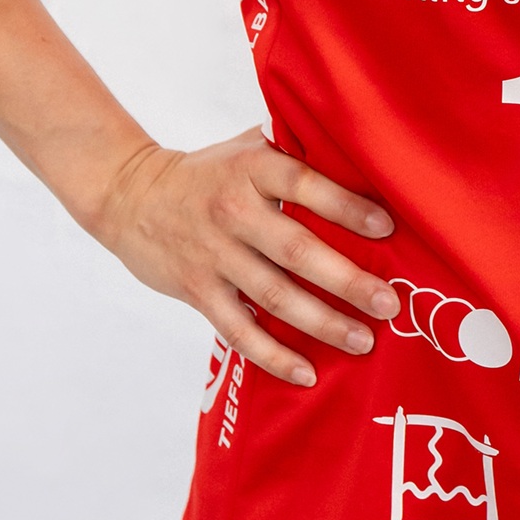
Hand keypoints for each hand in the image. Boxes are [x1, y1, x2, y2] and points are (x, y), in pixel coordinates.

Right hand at [96, 128, 398, 386]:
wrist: (131, 196)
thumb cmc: (208, 172)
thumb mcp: (247, 147)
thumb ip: (295, 151)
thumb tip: (359, 154)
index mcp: (253, 169)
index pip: (305, 185)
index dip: (346, 207)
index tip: (387, 229)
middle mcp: (234, 211)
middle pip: (297, 249)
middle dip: (347, 280)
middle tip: (388, 303)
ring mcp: (214, 254)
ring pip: (274, 295)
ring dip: (322, 322)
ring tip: (362, 340)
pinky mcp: (197, 290)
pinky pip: (239, 330)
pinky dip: (272, 355)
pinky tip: (306, 373)